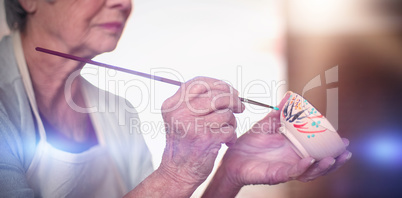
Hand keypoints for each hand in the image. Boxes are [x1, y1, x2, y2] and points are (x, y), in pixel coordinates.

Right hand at [158, 77, 244, 192]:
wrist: (177, 172)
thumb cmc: (184, 144)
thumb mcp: (181, 117)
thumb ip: (196, 101)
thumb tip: (227, 89)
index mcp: (173, 104)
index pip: (199, 83)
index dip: (219, 84)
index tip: (230, 91)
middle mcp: (180, 112)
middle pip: (216, 95)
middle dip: (233, 100)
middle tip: (240, 107)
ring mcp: (192, 125)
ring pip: (226, 113)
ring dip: (232, 122)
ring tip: (225, 131)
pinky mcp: (205, 138)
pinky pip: (229, 128)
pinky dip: (231, 135)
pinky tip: (225, 142)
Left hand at [203, 93, 351, 196]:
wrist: (232, 156)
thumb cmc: (251, 142)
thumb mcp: (267, 124)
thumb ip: (280, 112)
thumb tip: (290, 96)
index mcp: (294, 148)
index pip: (317, 149)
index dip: (331, 146)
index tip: (343, 139)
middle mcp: (294, 160)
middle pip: (319, 163)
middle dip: (334, 158)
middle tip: (346, 150)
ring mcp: (286, 168)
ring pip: (309, 171)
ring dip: (322, 166)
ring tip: (333, 158)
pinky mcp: (276, 174)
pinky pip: (292, 172)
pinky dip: (302, 168)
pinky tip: (310, 161)